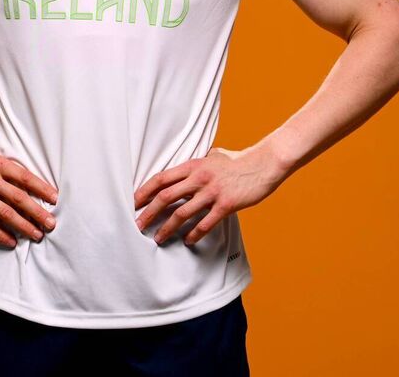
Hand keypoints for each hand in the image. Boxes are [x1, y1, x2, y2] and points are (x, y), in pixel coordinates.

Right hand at [0, 142, 57, 247]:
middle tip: (52, 224)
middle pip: (18, 197)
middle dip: (37, 212)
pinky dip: (0, 234)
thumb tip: (26, 166)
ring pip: (5, 212)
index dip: (42, 188)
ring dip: (23, 226)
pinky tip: (11, 242)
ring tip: (36, 236)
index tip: (56, 200)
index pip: (24, 177)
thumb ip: (3, 161)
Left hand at [134, 145, 284, 245]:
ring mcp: (212, 192)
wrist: (264, 164)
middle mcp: (199, 178)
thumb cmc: (238, 161)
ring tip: (158, 238)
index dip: (145, 191)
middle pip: (166, 197)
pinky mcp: (226, 205)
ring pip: (182, 213)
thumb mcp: (214, 156)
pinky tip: (187, 241)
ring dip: (167, 228)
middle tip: (138, 225)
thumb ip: (198, 165)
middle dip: (149, 213)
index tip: (134, 202)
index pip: (162, 179)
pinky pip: (205, 223)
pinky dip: (194, 234)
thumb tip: (185, 170)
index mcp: (193, 165)